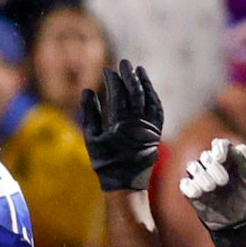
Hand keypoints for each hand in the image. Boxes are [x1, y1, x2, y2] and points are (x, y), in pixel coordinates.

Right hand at [78, 58, 164, 192]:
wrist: (126, 183)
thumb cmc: (105, 162)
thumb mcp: (91, 139)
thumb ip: (90, 113)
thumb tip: (87, 91)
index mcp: (121, 124)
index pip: (119, 94)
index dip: (113, 80)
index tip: (107, 70)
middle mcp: (139, 123)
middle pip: (136, 92)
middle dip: (129, 75)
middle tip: (124, 62)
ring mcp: (151, 127)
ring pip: (150, 99)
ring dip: (144, 82)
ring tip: (138, 70)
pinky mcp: (157, 132)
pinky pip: (158, 109)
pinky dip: (153, 96)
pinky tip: (149, 89)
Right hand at [179, 135, 245, 246]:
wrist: (239, 218)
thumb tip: (239, 148)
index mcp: (227, 158)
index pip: (219, 144)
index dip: (218, 149)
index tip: (221, 158)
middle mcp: (211, 165)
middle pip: (205, 156)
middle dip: (213, 167)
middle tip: (224, 181)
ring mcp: (200, 177)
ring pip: (192, 167)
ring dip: (202, 176)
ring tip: (211, 188)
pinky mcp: (191, 190)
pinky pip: (185, 184)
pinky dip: (191, 187)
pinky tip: (200, 193)